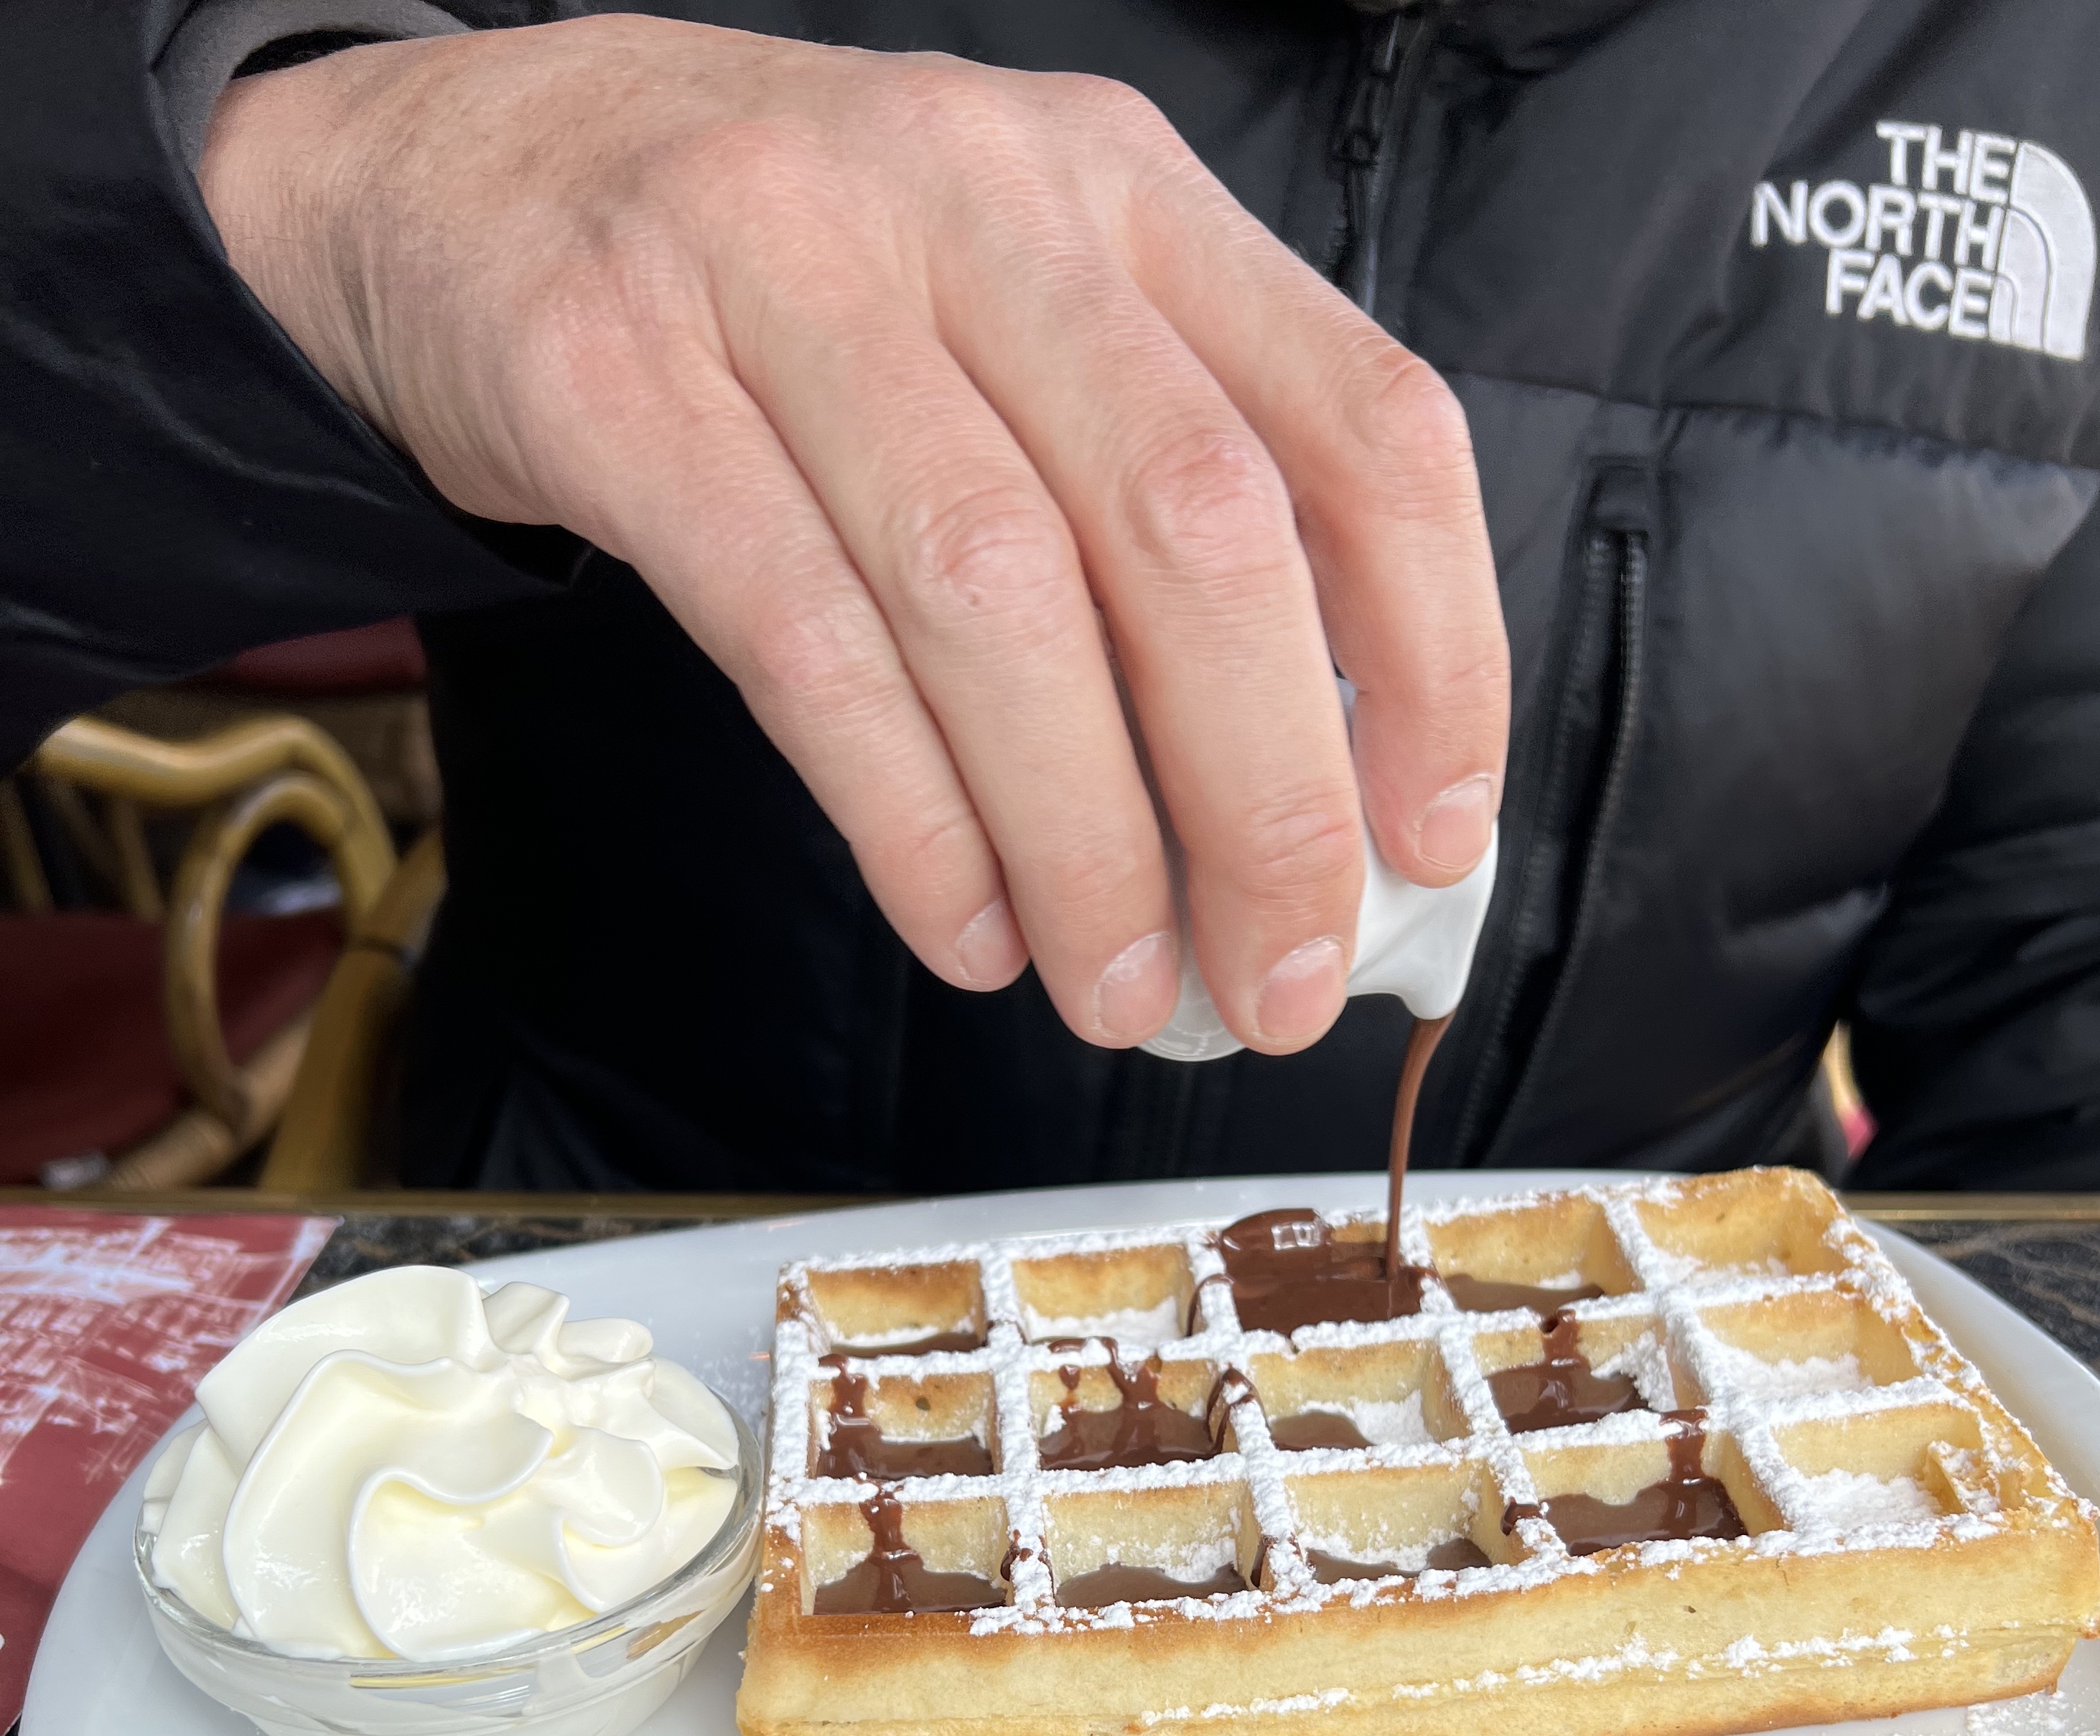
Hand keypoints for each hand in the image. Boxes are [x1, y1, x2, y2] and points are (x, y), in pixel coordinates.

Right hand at [201, 15, 1507, 1052]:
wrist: (460, 179)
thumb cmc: (787, 301)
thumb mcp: (1016, 330)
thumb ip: (1161, 512)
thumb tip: (1309, 800)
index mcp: (1123, 192)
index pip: (1362, 426)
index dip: (1435, 660)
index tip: (1430, 844)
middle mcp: (979, 200)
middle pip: (1192, 527)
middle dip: (1262, 798)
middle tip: (1275, 978)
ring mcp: (784, 267)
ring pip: (995, 594)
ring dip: (1081, 842)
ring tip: (1115, 989)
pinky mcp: (617, 375)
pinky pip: (804, 637)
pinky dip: (909, 817)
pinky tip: (963, 926)